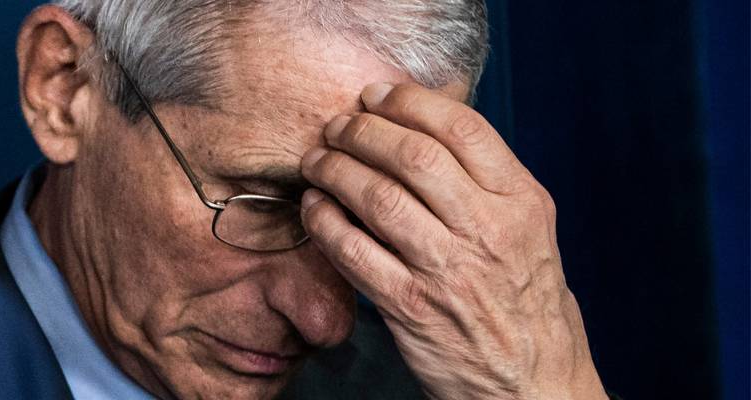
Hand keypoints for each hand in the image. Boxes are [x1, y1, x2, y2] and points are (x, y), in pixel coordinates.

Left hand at [299, 83, 606, 399]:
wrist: (534, 382)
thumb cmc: (525, 302)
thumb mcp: (527, 231)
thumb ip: (485, 183)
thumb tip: (420, 131)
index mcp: (521, 203)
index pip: (462, 129)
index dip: (408, 102)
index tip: (375, 96)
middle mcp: (488, 230)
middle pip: (413, 155)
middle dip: (362, 131)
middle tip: (337, 126)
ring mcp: (448, 269)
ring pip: (378, 197)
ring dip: (335, 170)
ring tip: (316, 161)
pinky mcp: (410, 307)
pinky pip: (354, 251)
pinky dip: (324, 222)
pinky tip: (314, 208)